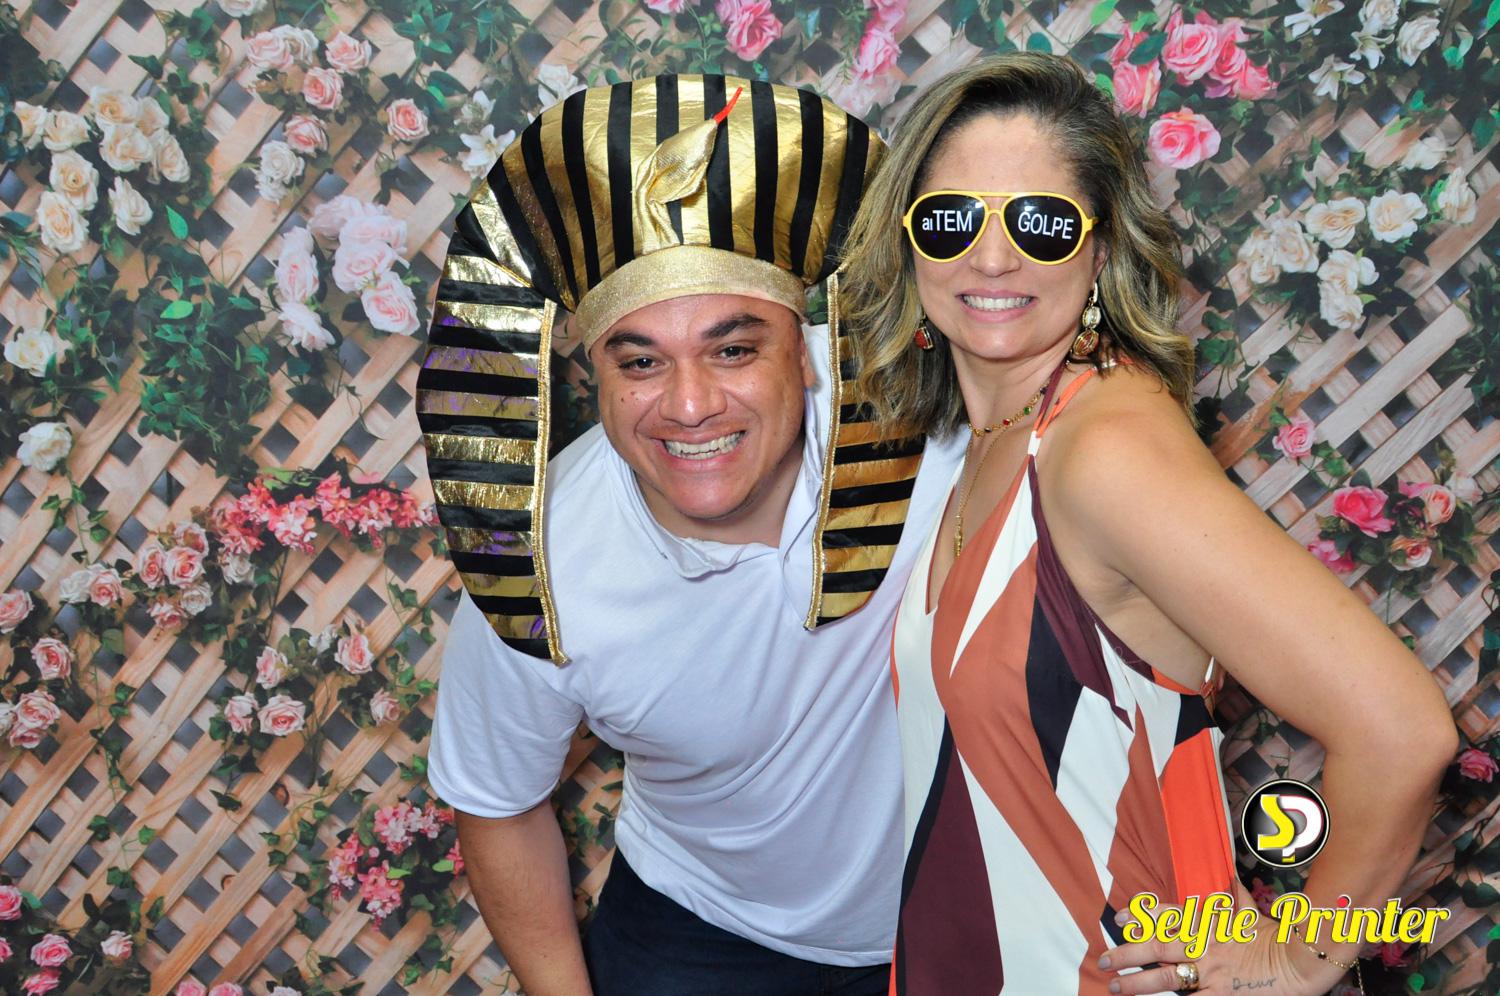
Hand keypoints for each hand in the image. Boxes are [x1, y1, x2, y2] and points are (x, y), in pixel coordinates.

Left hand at [1097, 882, 1338, 994]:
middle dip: (1127, 952)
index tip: (1118, 919)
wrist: (1301, 959)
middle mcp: (1203, 946)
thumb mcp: (1251, 911)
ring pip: (1165, 978)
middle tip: (1104, 957)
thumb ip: (1233, 896)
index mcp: (1207, 923)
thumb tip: (1227, 878)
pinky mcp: (1221, 995)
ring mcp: (1210, 972)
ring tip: (1114, 984)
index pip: (1167, 917)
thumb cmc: (1276, 935)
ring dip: (1137, 982)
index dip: (1140, 917)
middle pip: (1157, 948)